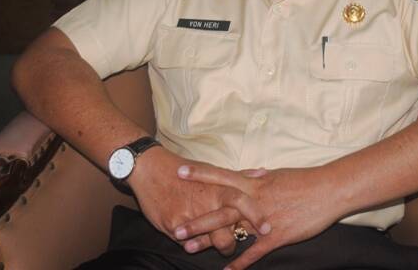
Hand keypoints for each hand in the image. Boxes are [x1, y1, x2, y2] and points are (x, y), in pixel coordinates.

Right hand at [127, 148, 268, 256]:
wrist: (150, 169)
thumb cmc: (183, 170)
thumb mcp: (212, 170)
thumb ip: (238, 176)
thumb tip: (263, 174)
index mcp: (216, 186)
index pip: (242, 201)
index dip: (256, 215)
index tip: (267, 228)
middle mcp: (205, 201)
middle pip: (228, 226)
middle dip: (237, 240)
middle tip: (239, 244)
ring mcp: (189, 215)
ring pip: (212, 240)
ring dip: (219, 246)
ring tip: (223, 248)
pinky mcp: (172, 225)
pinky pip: (188, 242)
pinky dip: (195, 244)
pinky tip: (196, 244)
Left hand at [175, 164, 341, 268]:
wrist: (328, 190)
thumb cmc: (304, 180)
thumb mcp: (278, 175)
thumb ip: (260, 178)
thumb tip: (251, 174)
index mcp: (254, 182)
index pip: (221, 176)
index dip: (200, 174)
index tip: (179, 172)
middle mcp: (254, 199)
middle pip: (219, 209)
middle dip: (196, 219)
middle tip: (174, 227)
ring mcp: (263, 218)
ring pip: (230, 230)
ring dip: (208, 240)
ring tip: (188, 248)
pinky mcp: (276, 235)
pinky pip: (254, 251)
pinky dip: (240, 263)